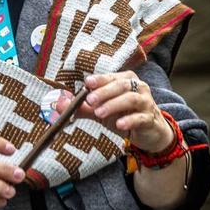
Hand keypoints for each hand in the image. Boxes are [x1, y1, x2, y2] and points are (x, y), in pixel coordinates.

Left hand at [59, 71, 173, 152]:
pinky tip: (119, 125)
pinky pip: (140, 117)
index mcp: (125, 80)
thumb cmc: (123, 115)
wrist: (149, 132)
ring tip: (99, 113)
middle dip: (104, 92)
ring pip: (131, 99)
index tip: (87, 83)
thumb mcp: (102, 110)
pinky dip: (129, 120)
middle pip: (121, 85)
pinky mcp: (150, 119)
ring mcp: (146, 102)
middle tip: (90, 100)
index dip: (99, 79)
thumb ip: (82, 107)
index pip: (111, 76)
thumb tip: (59, 103)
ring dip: (114, 104)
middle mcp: (138, 87)